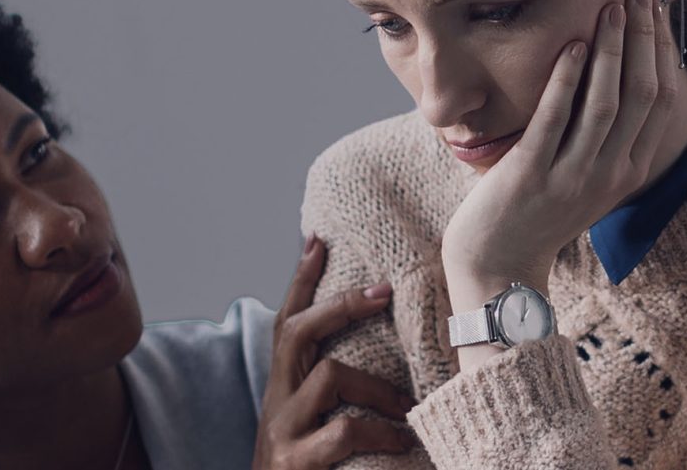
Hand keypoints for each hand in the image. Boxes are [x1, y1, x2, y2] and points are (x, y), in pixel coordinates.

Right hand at [256, 237, 416, 468]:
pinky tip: (403, 441)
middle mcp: (275, 405)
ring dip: (378, 386)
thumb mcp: (308, 430)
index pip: (285, 324)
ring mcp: (283, 434)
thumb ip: (332, 397)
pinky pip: (344, 433)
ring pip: (328, 377)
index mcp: (281, 392)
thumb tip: (383, 366)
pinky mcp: (296, 464)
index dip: (300, 281)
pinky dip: (380, 431)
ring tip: (410, 406)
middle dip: (338, 305)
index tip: (316, 239)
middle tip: (383, 291)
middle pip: (297, 334)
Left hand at [441, 0, 677, 308]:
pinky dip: (567, 78)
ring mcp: (574, 177)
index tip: (658, 10)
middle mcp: (612, 174)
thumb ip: (609, 137)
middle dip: (644, 37)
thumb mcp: (589, 177)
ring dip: (611, 49)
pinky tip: (570, 44)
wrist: (500, 262)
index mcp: (631, 171)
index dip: (662, 49)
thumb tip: (617, 74)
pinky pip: (556, 119)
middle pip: (643, 94)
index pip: (662, 100)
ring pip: (606, 103)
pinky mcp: (534, 174)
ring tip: (610, 7)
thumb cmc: (540, 211)